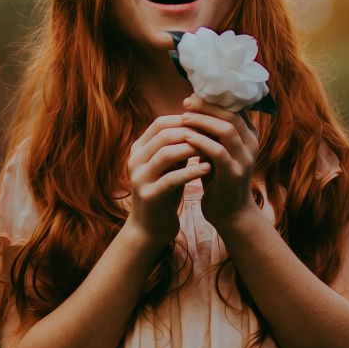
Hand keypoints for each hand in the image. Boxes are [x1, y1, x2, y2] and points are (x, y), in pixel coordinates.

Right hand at [124, 115, 209, 250]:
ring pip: (166, 154)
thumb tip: (200, 120)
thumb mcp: (169, 165)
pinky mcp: (149, 196)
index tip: (207, 122)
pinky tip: (207, 168)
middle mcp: (135, 161)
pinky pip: (171, 179)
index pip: (160, 123)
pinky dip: (191, 172)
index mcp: (138, 149)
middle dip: (191, 132)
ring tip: (212, 149)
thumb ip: (177, 145)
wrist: (150, 228)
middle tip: (213, 133)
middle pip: (163, 135)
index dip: (184, 119)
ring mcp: (139, 178)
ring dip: (191, 149)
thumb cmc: (164, 191)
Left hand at [179, 95, 258, 228]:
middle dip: (207, 106)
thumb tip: (193, 105)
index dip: (213, 99)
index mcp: (249, 135)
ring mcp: (245, 159)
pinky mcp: (234, 174)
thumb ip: (213, 131)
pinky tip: (186, 137)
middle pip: (231, 114)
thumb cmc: (220, 178)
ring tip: (183, 117)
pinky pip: (218, 152)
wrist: (230, 213)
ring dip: (203, 121)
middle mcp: (251, 144)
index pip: (234, 107)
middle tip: (186, 102)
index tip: (192, 96)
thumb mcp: (219, 150)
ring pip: (227, 130)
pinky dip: (201, 142)